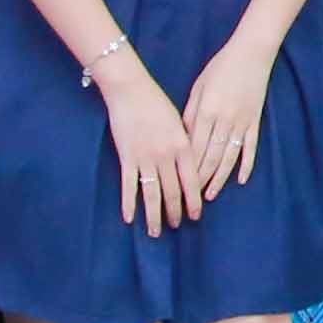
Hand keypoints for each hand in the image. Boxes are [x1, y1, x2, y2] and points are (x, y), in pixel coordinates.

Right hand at [97, 60, 193, 234]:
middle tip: (176, 226)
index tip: (196, 215)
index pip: (192, 181)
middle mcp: (166, 156)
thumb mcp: (179, 122)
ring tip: (155, 232)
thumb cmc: (157, 103)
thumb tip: (190, 166)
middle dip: (175, 212)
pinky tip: (129, 219)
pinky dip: (129, 204)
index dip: (194, 201)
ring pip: (152, 194)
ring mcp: (146, 158)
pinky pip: (129, 186)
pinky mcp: (126, 158)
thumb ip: (185, 144)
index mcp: (183, 146)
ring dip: (154, 216)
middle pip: (173, 192)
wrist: (131, 90)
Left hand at [176, 39, 279, 212]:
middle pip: (210, 156)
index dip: (186, 168)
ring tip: (211, 194)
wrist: (252, 53)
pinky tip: (240, 179)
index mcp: (207, 111)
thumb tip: (182, 138)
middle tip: (191, 199)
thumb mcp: (199, 87)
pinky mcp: (255, 121)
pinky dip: (246, 165)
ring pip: (229, 156)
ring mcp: (242, 122)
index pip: (193, 147)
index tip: (177, 185)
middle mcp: (224, 120)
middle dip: (200, 179)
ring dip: (219, 177)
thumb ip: (190, 113)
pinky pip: (250, 147)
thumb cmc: (221, 67)